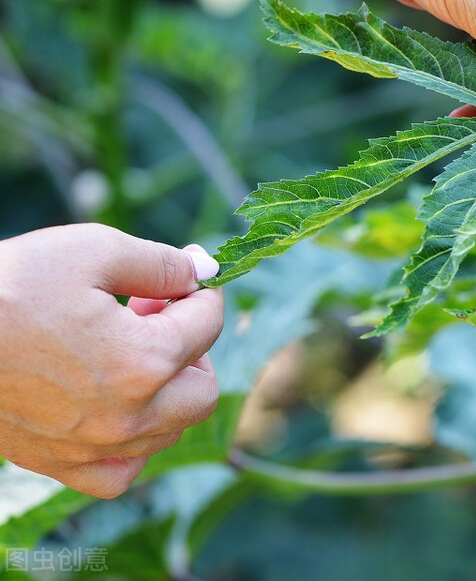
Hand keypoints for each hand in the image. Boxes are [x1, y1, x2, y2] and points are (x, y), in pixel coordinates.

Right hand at [0, 224, 222, 497]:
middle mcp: (129, 415)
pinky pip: (122, 470)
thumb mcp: (92, 250)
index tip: (176, 281)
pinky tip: (113, 406)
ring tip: (124, 350)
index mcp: (146, 360)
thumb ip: (160, 263)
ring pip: (169, 430)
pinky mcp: (58, 464)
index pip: (209, 324)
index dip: (199, 293)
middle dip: (193, 348)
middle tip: (154, 317)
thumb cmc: (8, 286)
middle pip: (204, 389)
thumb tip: (199, 273)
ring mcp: (94, 447)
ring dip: (165, 391)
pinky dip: (132, 443)